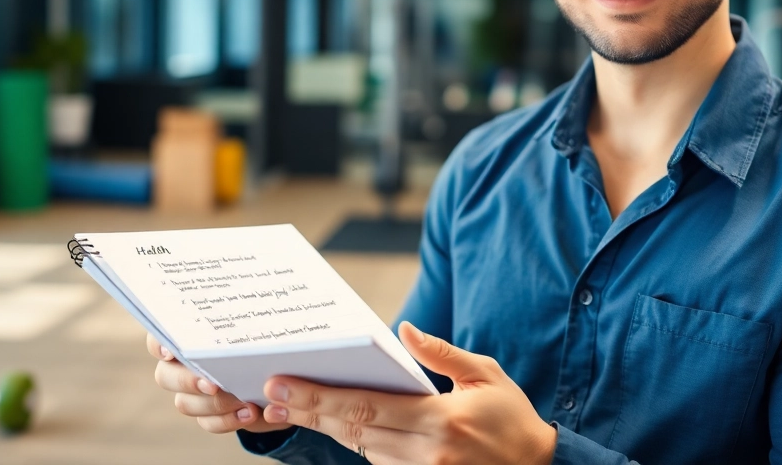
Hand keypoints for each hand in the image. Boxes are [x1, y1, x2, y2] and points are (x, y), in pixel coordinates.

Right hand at [146, 332, 293, 435]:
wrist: (278, 371)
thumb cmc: (261, 339)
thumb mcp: (259, 327)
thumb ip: (249, 325)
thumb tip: (252, 328)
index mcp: (187, 337)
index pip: (159, 336)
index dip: (159, 344)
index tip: (171, 352)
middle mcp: (181, 366)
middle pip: (165, 376)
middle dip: (188, 381)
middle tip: (213, 385)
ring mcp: (191, 394)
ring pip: (185, 403)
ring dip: (214, 404)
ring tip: (244, 400)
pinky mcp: (208, 415)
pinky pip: (208, 422)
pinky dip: (228, 420)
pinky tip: (250, 413)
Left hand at [260, 322, 556, 464]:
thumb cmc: (511, 417)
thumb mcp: (485, 376)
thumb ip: (442, 354)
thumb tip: (405, 329)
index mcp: (442, 419)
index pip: (368, 406)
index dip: (321, 396)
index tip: (284, 384)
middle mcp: (428, 452)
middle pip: (354, 431)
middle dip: (309, 411)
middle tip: (270, 396)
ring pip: (362, 450)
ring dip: (328, 428)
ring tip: (291, 406)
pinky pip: (381, 463)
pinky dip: (359, 444)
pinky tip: (336, 425)